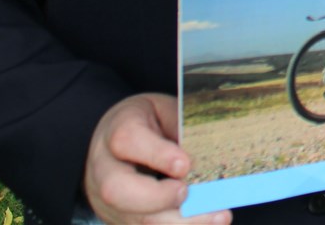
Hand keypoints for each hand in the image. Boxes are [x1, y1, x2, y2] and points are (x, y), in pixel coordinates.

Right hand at [84, 94, 230, 223]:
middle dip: (157, 197)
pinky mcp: (122, 221)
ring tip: (219, 216)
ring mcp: (109, 201)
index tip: (185, 165)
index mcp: (117, 130)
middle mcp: (105, 169)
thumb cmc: (148, 124)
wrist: (115, 145)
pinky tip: (209, 223)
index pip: (127, 141)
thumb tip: (207, 155)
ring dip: (180, 223)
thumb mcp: (165, 112)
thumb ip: (182, 129)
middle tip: (187, 193)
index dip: (156, 154)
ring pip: (135, 219)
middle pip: (116, 190)